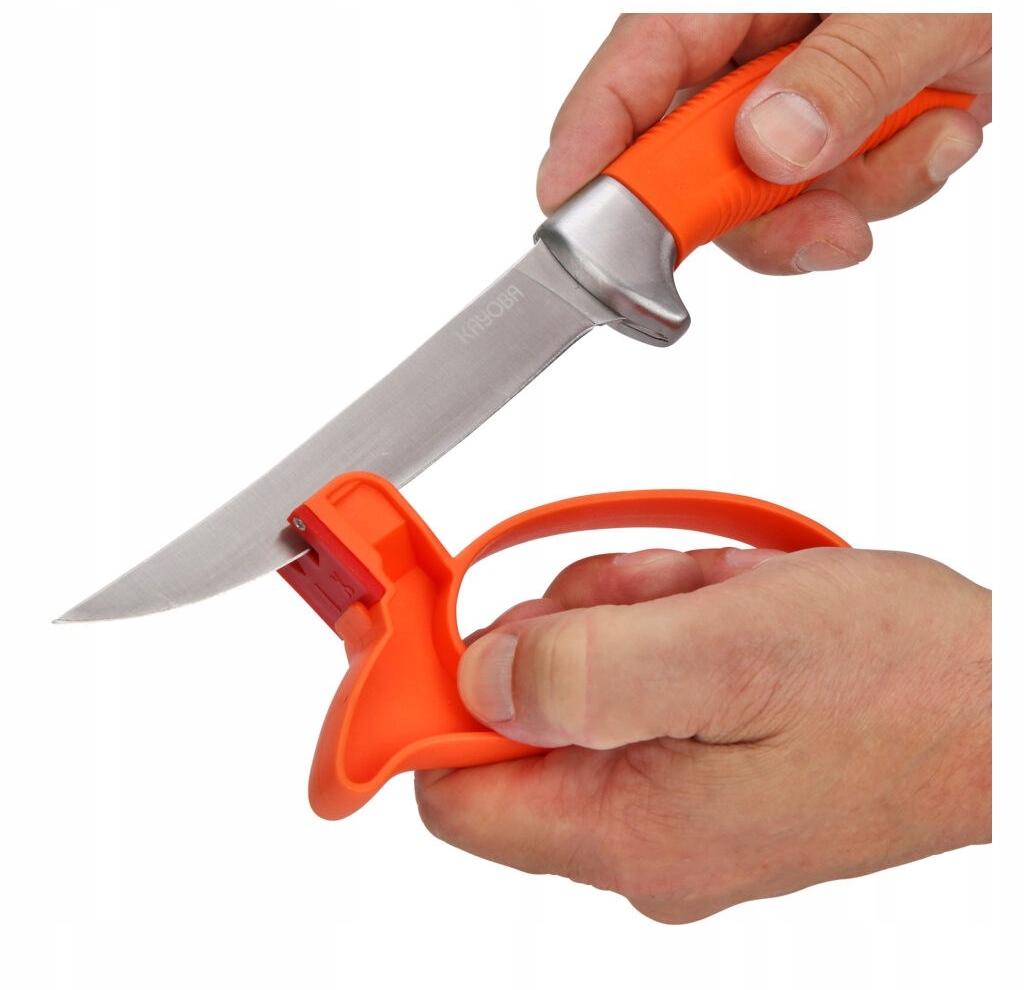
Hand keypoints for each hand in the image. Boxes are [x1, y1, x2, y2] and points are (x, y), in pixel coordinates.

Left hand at [415, 546, 990, 922]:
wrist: (1011, 702)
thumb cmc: (904, 684)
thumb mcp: (730, 650)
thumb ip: (585, 670)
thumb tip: (475, 679)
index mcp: (630, 828)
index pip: (456, 791)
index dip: (430, 702)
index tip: (443, 625)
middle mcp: (643, 830)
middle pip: (521, 712)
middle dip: (570, 630)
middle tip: (654, 601)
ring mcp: (677, 793)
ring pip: (582, 673)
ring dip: (632, 613)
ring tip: (719, 603)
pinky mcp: (706, 755)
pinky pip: (639, 669)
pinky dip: (669, 620)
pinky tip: (731, 612)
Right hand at [537, 13, 990, 273]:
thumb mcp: (933, 2)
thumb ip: (848, 72)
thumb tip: (769, 146)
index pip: (635, 69)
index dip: (592, 144)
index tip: (569, 213)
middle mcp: (753, 47)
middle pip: (691, 163)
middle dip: (762, 213)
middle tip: (831, 231)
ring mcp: (790, 96)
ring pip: (764, 200)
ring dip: (855, 198)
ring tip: (937, 135)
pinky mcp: (830, 131)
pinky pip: (825, 199)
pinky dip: (890, 186)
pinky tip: (942, 129)